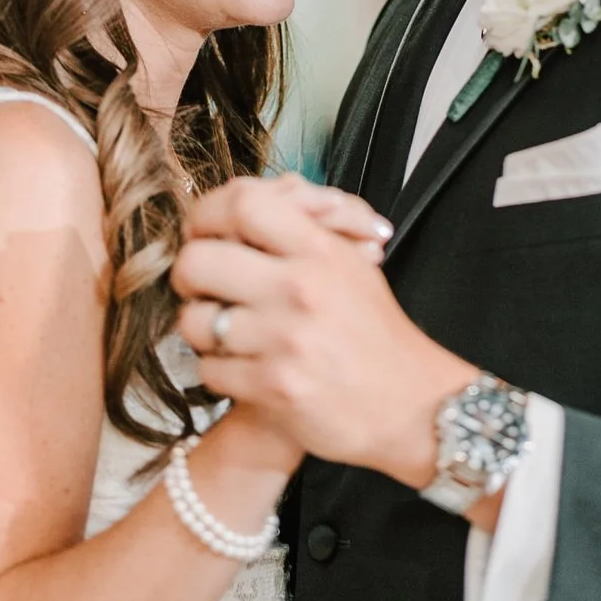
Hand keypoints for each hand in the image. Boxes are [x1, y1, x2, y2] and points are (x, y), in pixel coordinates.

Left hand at [173, 177, 471, 489]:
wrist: (410, 405)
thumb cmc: (375, 332)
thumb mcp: (352, 263)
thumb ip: (305, 224)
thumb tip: (258, 195)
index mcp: (320, 250)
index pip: (242, 205)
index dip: (208, 214)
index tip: (204, 231)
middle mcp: (299, 289)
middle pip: (197, 261)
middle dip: (190, 275)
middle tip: (204, 287)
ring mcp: (283, 340)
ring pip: (195, 321)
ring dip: (203, 328)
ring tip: (227, 332)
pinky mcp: (273, 388)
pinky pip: (209, 370)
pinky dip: (220, 370)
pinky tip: (244, 367)